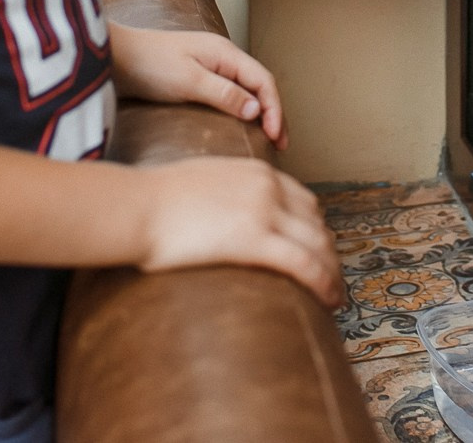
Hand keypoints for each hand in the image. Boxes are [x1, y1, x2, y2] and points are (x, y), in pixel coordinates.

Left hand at [109, 24, 287, 147]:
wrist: (115, 57)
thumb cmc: (148, 64)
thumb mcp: (188, 81)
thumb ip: (225, 94)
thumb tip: (257, 109)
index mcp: (225, 54)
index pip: (263, 81)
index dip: (275, 108)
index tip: (275, 136)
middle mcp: (223, 57)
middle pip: (260, 85)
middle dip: (275, 113)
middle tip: (281, 144)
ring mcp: (211, 67)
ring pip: (248, 89)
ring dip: (262, 112)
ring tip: (269, 137)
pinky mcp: (198, 77)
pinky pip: (232, 93)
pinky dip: (244, 109)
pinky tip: (243, 125)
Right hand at [136, 157, 344, 307]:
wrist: (138, 207)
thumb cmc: (157, 201)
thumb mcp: (206, 181)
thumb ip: (229, 193)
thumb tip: (230, 216)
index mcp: (258, 173)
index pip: (305, 202)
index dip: (317, 231)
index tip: (319, 251)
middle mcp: (269, 188)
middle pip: (317, 224)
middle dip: (329, 254)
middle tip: (331, 279)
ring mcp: (264, 212)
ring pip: (318, 245)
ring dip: (333, 272)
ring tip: (335, 296)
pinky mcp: (255, 240)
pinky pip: (305, 263)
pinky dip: (324, 282)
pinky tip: (329, 300)